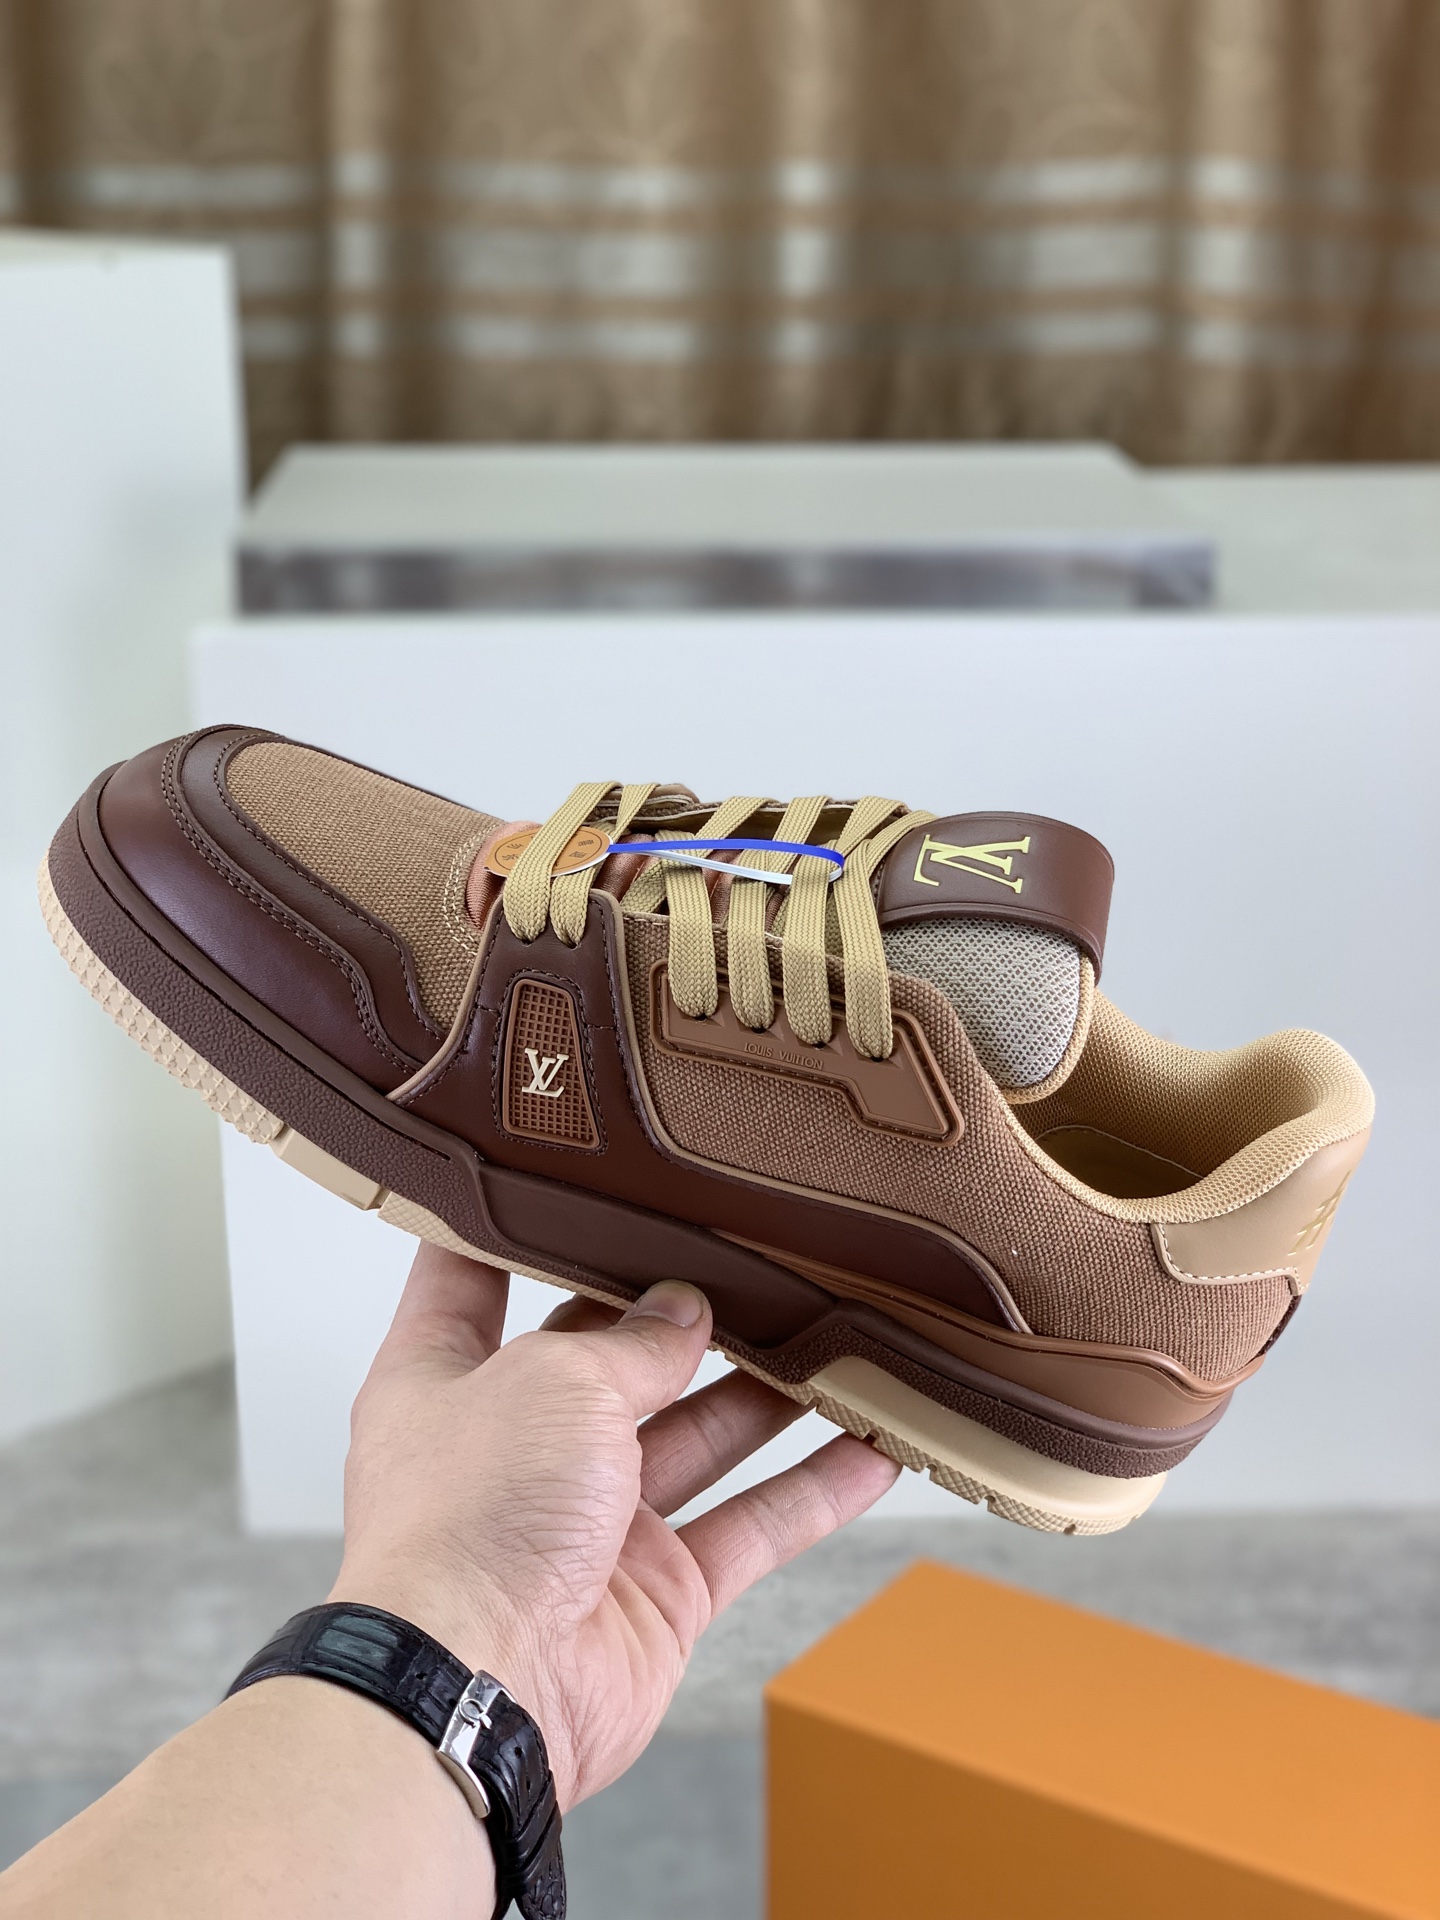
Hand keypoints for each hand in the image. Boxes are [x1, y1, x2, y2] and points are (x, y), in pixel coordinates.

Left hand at [329, 1244, 898, 1808]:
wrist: (480, 1691)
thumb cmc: (469, 1523)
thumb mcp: (555, 1379)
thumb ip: (631, 1343)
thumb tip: (685, 1315)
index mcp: (445, 1379)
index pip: (469, 1277)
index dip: (508, 1224)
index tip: (558, 1173)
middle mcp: (514, 1448)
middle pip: (607, 1358)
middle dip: (677, 1313)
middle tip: (755, 1257)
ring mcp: (587, 1523)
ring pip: (696, 1437)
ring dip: (766, 1393)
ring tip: (835, 1333)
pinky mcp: (654, 1591)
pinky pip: (748, 1527)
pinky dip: (811, 1491)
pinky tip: (873, 1452)